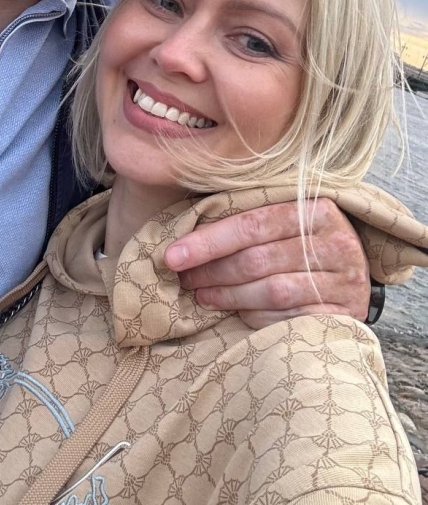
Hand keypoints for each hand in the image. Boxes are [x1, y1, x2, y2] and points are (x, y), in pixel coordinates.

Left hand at [164, 199, 370, 328]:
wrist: (355, 273)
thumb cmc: (304, 240)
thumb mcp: (285, 218)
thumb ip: (248, 218)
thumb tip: (185, 231)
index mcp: (316, 208)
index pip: (252, 223)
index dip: (209, 241)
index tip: (172, 255)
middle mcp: (336, 242)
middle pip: (258, 259)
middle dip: (212, 270)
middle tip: (183, 278)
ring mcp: (344, 281)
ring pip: (271, 291)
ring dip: (228, 296)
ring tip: (202, 295)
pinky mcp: (344, 314)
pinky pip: (288, 319)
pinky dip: (256, 317)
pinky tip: (236, 313)